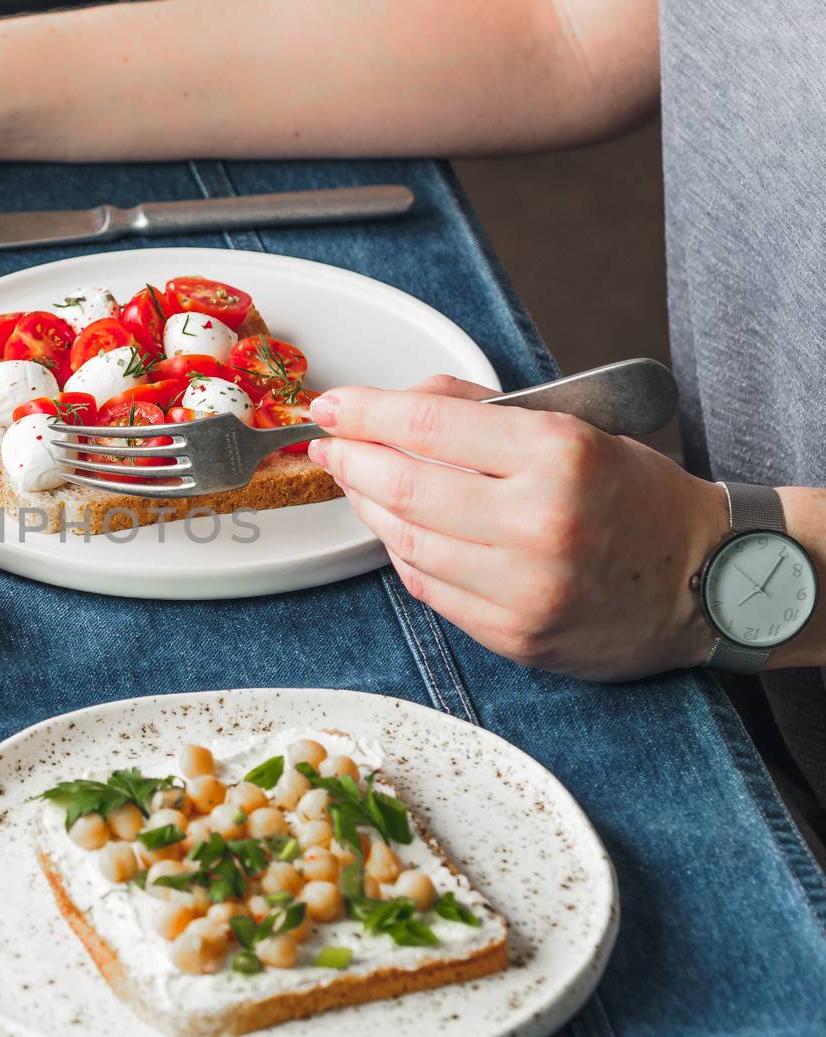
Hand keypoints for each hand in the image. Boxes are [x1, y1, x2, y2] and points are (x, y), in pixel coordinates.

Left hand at [306, 375, 729, 680]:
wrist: (706, 580)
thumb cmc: (638, 498)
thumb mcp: (574, 427)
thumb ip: (481, 410)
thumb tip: (397, 401)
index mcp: (558, 455)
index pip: (429, 426)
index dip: (366, 412)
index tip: (333, 405)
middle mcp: (539, 522)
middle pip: (403, 487)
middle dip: (350, 460)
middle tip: (329, 446)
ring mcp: (524, 587)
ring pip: (406, 541)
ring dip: (368, 508)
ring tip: (358, 483)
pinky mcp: (514, 634)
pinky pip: (429, 587)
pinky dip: (402, 553)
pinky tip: (396, 529)